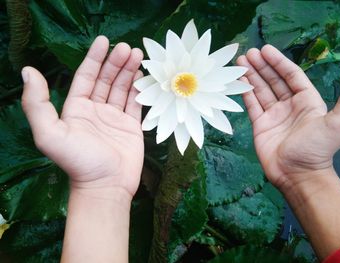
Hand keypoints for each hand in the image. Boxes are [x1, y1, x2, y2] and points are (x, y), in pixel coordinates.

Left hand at [21, 36, 143, 197]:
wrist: (105, 186)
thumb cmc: (78, 161)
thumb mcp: (49, 133)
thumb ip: (36, 103)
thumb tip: (28, 71)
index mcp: (76, 108)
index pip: (85, 76)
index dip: (94, 58)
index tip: (105, 41)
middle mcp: (95, 110)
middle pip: (106, 79)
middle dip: (116, 62)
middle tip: (128, 47)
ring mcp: (115, 118)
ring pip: (122, 88)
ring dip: (129, 71)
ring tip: (138, 55)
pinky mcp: (132, 127)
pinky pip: (136, 103)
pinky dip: (139, 89)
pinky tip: (143, 76)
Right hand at [237, 45, 339, 191]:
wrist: (297, 175)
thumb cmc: (317, 148)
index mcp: (307, 100)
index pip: (291, 75)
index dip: (279, 62)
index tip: (265, 49)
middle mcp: (290, 105)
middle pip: (274, 80)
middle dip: (261, 66)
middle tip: (248, 53)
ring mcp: (273, 115)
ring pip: (261, 90)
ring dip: (251, 76)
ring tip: (240, 62)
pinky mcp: (260, 125)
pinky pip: (252, 105)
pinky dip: (245, 93)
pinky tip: (239, 81)